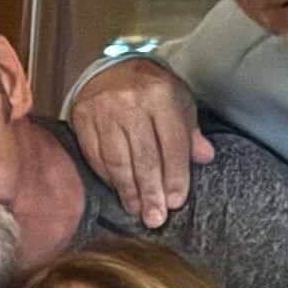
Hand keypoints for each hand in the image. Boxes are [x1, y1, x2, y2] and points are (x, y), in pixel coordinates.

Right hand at [65, 58, 210, 227]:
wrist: (112, 69)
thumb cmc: (152, 90)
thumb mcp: (179, 102)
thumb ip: (190, 132)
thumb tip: (205, 158)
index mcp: (162, 94)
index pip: (172, 143)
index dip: (175, 176)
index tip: (175, 202)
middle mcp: (131, 102)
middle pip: (144, 156)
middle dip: (151, 191)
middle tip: (155, 218)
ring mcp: (104, 111)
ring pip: (118, 160)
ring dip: (128, 190)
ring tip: (137, 209)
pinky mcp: (82, 119)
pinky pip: (95, 156)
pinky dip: (107, 177)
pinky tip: (118, 191)